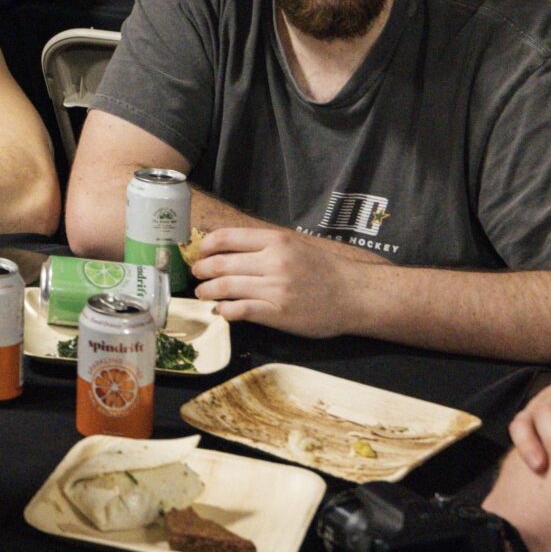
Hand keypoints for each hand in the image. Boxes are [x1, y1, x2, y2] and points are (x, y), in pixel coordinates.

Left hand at [190, 226, 374, 337]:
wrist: (354, 295)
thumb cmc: (324, 270)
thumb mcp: (294, 246)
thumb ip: (264, 246)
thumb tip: (229, 250)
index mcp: (275, 241)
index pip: (227, 238)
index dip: (206, 246)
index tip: (200, 253)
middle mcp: (273, 262)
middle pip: (221, 263)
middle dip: (202, 270)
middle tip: (196, 275)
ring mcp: (274, 288)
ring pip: (226, 287)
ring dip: (207, 291)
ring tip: (203, 294)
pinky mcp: (277, 313)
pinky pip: (240, 310)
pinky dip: (225, 311)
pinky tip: (222, 311)